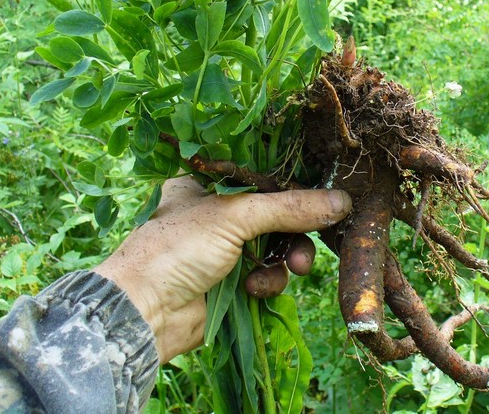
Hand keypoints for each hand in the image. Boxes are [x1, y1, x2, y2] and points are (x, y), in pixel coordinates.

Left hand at [93, 177, 351, 361]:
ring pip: (277, 246)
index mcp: (208, 184)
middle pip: (276, 213)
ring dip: (288, 257)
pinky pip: (268, 275)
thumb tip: (342, 201)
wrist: (146, 313)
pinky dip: (268, 281)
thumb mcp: (234, 217)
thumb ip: (289, 208)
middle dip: (297, 230)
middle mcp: (218, 213)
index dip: (292, 185)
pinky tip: (254, 289)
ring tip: (293, 268)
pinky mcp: (234, 281)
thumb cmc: (178, 249)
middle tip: (315, 240)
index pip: (262, 176)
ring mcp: (226, 248)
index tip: (324, 193)